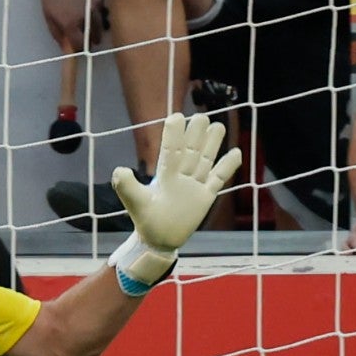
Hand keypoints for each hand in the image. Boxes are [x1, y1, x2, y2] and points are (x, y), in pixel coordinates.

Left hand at [37, 0, 101, 49]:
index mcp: (70, 24)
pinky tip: (90, 12)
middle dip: (90, 40)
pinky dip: (97, 15)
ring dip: (96, 29)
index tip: (77, 47)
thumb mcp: (48, 16)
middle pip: (93, 36)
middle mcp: (85, 17)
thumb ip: (57, 34)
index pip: (80, 44)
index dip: (79, 48)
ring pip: (100, 25)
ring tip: (91, 29)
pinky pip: (101, 12)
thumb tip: (65, 47)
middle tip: (86, 40)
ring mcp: (95, 7)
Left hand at [110, 113, 241, 286]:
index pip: (171, 151)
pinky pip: (219, 179)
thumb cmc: (146, 220)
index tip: (177, 116)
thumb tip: (118, 170)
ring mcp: (194, 185)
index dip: (173, 135)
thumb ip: (126, 186)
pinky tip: (236, 151)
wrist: (159, 239)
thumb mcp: (135, 202)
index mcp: (164, 175)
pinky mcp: (205, 196)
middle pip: (191, 151)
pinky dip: (228, 167)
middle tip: (201, 116)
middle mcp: (181, 176)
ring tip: (218, 126)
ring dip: (212, 144)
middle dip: (196, 134)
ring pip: (206, 160)